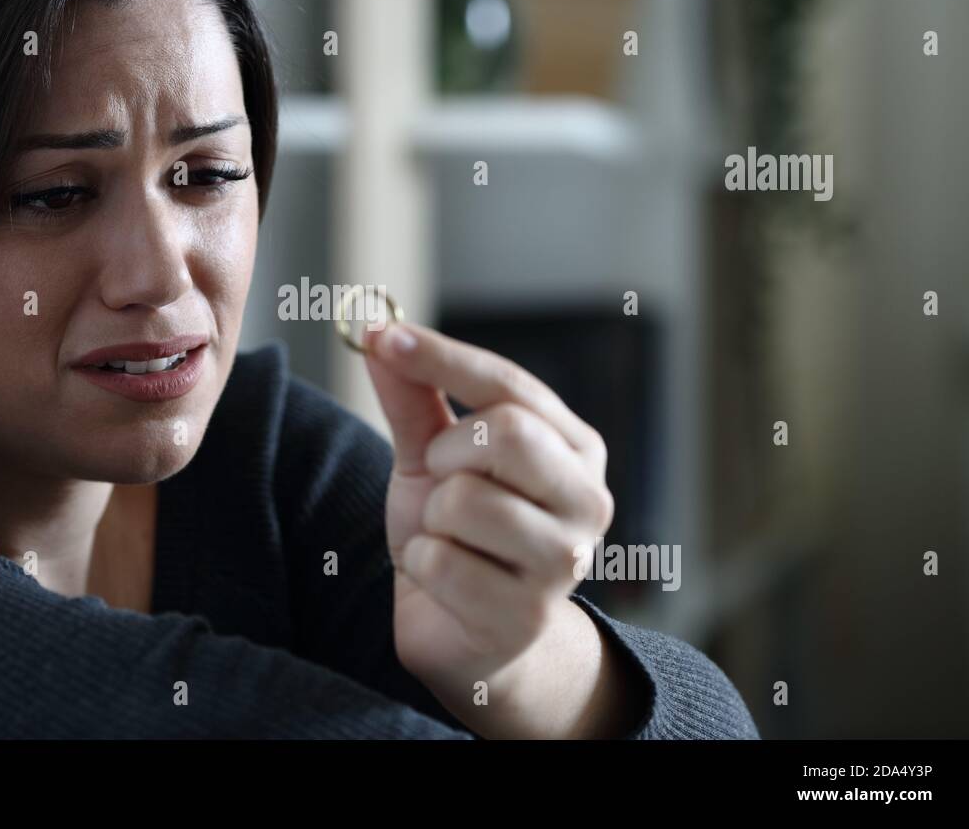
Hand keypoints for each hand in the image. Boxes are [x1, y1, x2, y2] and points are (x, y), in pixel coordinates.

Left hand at [363, 320, 630, 737]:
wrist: (464, 635)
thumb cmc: (458, 535)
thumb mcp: (431, 459)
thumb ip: (415, 399)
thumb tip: (380, 332)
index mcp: (573, 447)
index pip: (509, 384)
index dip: (442, 357)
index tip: (383, 336)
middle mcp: (588, 499)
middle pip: (508, 433)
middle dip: (448, 454)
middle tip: (442, 482)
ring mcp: (566, 562)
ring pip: (465, 500)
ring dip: (432, 519)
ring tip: (449, 539)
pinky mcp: (526, 615)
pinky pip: (442, 562)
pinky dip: (423, 566)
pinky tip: (446, 582)